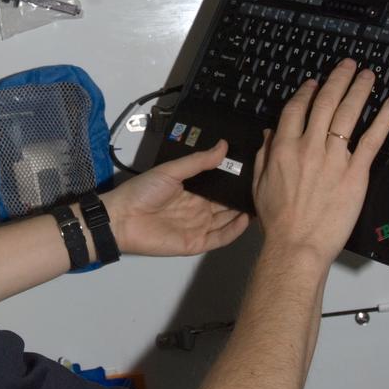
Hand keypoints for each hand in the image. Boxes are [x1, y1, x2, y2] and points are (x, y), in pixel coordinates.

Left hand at [104, 139, 249, 257]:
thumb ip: (198, 161)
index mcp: (193, 192)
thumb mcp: (171, 171)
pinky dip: (234, 230)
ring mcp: (198, 227)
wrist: (121, 218)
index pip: (220, 187)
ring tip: (263, 201)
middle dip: (243, 197)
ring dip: (242, 212)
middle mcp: (199, 210)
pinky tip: (247, 219)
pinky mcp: (196, 243)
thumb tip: (224, 145)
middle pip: (226, 204)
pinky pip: (220, 238)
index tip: (255, 171)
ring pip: (227, 220)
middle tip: (266, 186)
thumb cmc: (143, 191)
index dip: (236, 181)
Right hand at [253, 58, 388, 264]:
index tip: (314, 82)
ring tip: (367, 75)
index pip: (296, 109)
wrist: (297, 244)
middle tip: (347, 65)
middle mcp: (309, 147)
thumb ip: (265, 154)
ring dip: (359, 90)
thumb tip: (270, 133)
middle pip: (325, 103)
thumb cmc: (278, 220)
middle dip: (337, 80)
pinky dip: (382, 120)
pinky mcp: (355, 173)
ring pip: (348, 114)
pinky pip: (371, 140)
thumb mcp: (260, 184)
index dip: (307, 92)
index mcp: (284, 148)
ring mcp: (334, 158)